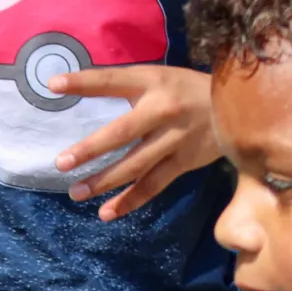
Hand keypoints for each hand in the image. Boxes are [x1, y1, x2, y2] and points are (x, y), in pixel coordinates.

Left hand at [49, 65, 220, 221]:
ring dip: (105, 181)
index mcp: (152, 82)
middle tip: (62, 163)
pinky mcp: (184, 162)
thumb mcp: (157, 77)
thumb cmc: (184, 90)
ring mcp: (174, 139)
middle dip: (91, 149)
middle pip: (122, 132)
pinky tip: (107, 212)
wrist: (238, 109)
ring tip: (77, 193)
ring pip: (136, 165)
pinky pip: (153, 185)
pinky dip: (130, 201)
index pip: (112, 81)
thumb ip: (126, 86)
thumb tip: (77, 89)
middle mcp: (163, 111)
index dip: (83, 82)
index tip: (53, 84)